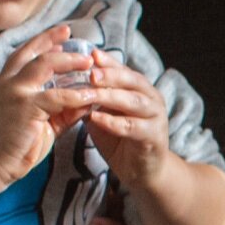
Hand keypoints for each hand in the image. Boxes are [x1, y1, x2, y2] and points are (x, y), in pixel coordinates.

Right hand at [0, 25, 98, 182]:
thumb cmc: (12, 146)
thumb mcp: (40, 122)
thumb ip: (61, 110)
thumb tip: (86, 100)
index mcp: (7, 83)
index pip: (25, 53)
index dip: (44, 41)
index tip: (64, 33)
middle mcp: (8, 83)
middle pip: (36, 53)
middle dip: (60, 45)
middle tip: (83, 47)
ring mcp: (15, 93)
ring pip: (45, 65)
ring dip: (70, 62)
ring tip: (89, 64)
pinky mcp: (24, 108)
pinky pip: (56, 96)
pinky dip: (75, 95)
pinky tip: (90, 96)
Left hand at [72, 64, 174, 187]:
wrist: (144, 171)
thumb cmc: (121, 140)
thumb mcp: (105, 115)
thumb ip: (93, 100)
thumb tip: (68, 84)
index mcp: (139, 88)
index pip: (122, 69)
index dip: (107, 61)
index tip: (89, 53)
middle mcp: (150, 98)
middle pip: (131, 80)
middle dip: (110, 74)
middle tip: (90, 71)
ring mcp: (155, 116)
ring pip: (133, 101)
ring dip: (110, 95)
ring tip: (90, 92)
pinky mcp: (154, 137)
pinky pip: (132, 127)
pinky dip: (114, 122)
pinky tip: (96, 118)